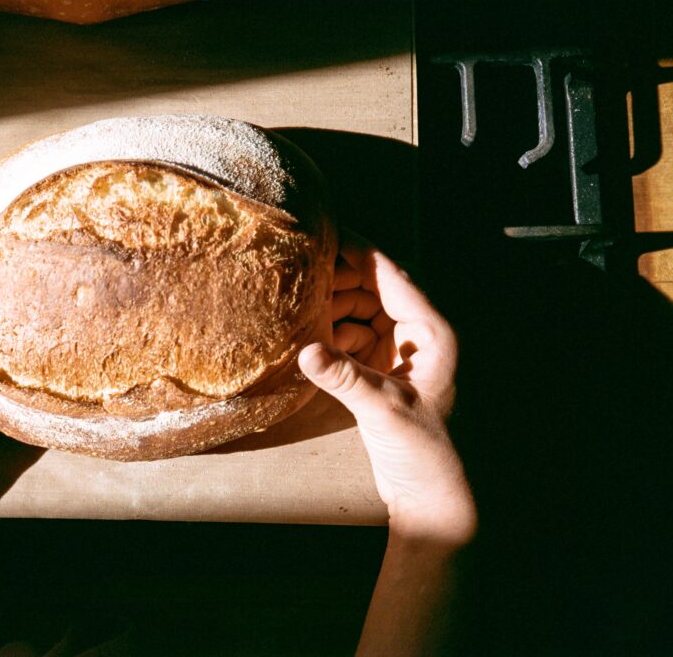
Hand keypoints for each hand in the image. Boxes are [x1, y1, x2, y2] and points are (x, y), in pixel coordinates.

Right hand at [298, 233, 474, 543]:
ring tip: (297, 307)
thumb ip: (345, 377)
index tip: (327, 234)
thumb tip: (305, 350)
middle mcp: (415, 335)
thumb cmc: (422, 448)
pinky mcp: (379, 372)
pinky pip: (350, 338)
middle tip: (299, 275)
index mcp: (429, 332)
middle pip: (371, 290)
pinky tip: (307, 339)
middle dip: (337, 282)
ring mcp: (396, 352)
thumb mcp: (383, 408)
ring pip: (357, 313)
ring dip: (330, 309)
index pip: (392, 276)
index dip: (359, 253)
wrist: (426, 492)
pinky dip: (330, 335)